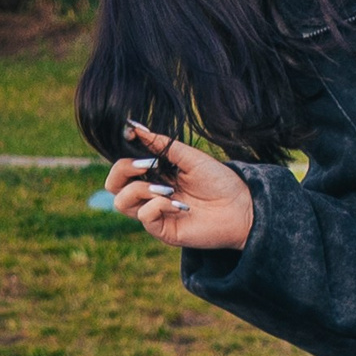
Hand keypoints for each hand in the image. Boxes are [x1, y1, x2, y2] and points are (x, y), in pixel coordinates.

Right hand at [105, 122, 252, 250]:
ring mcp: (154, 213)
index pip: (122, 168)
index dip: (123, 157)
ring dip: (141, 189)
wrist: (242, 206)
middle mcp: (149, 194)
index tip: (132, 138)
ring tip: (168, 189)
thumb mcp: (191, 157)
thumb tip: (135, 126)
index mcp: (154, 175)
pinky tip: (180, 205)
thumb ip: (162, 145)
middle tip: (148, 165)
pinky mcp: (162, 229)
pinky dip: (158, 206)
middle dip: (123, 171)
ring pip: (121, 202)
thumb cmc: (219, 181)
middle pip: (113, 185)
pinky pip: (144, 216)